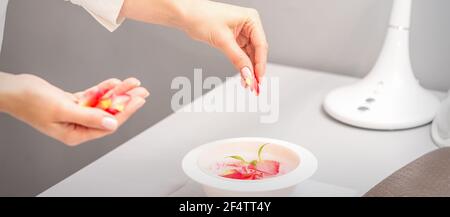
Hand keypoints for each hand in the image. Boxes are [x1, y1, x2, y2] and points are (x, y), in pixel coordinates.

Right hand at [0, 73, 148, 145]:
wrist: (12, 89)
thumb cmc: (30, 101)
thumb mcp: (63, 109)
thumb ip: (89, 117)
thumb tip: (112, 124)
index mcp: (76, 133)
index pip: (108, 124)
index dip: (125, 111)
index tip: (138, 100)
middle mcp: (78, 125)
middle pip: (109, 113)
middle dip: (126, 101)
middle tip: (141, 90)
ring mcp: (76, 113)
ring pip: (103, 103)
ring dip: (117, 93)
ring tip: (132, 83)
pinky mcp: (73, 102)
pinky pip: (94, 96)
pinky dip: (104, 89)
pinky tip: (115, 83)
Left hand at [181, 1, 267, 93]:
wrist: (186, 15)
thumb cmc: (201, 16)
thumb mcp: (223, 40)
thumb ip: (237, 59)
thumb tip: (248, 73)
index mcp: (251, 19)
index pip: (261, 45)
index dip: (260, 64)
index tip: (258, 78)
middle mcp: (248, 25)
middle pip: (257, 51)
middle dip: (255, 69)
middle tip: (254, 84)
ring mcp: (241, 32)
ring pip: (250, 54)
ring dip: (249, 69)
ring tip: (248, 82)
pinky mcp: (234, 38)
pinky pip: (242, 54)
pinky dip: (242, 64)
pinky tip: (243, 74)